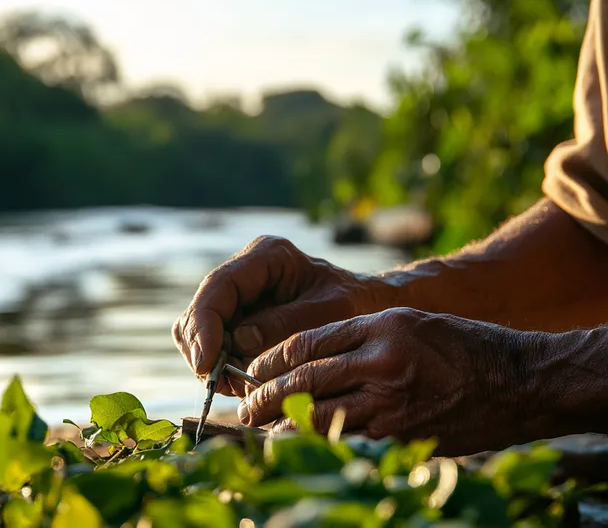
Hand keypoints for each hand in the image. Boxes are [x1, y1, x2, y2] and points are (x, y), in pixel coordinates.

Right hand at [172, 235, 387, 396]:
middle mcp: (245, 272)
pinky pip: (212, 346)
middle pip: (198, 310)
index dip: (204, 325)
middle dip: (205, 350)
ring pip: (197, 331)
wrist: (368, 307)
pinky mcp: (236, 320)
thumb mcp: (331, 312)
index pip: (218, 287)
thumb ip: (287, 324)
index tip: (207, 363)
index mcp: (266, 255)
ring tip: (241, 386)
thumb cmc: (356, 305)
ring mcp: (238, 296)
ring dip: (212, 363)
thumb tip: (240, 341)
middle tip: (226, 385)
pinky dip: (221, 368)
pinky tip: (243, 383)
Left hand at [240, 307, 541, 455]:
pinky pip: (350, 437)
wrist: (518, 380)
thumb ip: (358, 336)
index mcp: (379, 328)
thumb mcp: (407, 322)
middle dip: (266, 395)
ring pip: (321, 414)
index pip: (306, 344)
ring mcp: (392, 402)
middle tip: (245, 407)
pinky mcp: (403, 434)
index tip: (252, 370)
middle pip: (306, 380)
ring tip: (261, 427)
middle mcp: (381, 362)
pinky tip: (302, 441)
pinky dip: (320, 440)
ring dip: (285, 423)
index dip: (271, 359)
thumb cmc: (460, 345)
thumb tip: (307, 358)